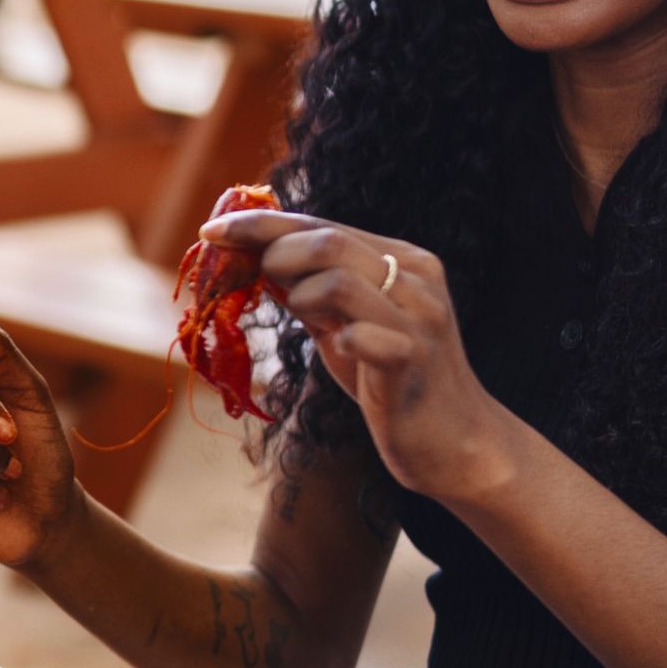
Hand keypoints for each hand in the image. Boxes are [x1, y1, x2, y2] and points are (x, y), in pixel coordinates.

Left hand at [209, 209, 518, 500]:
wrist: (455, 442)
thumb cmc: (392, 382)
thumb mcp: (347, 326)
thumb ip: (311, 292)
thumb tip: (255, 260)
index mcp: (403, 260)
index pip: (325, 225)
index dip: (262, 225)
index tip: (211, 230)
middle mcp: (416, 279)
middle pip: (329, 241)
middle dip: (274, 254)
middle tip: (253, 279)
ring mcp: (419, 318)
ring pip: (339, 281)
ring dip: (301, 298)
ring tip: (308, 322)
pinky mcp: (413, 360)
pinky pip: (361, 335)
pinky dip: (338, 339)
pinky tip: (343, 349)